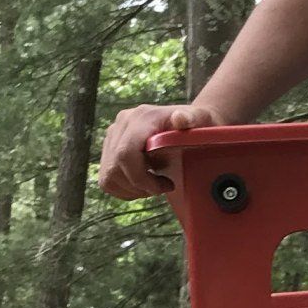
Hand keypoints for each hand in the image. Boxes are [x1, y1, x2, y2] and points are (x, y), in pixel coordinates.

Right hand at [97, 100, 224, 198]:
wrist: (189, 120)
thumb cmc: (198, 124)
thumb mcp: (201, 119)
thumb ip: (192, 118)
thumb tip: (180, 119)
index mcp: (142, 117)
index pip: (126, 154)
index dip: (141, 178)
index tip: (167, 185)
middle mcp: (122, 123)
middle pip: (114, 168)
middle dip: (139, 187)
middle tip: (163, 187)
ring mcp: (113, 135)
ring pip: (108, 176)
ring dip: (132, 190)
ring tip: (154, 185)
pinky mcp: (109, 147)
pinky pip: (106, 179)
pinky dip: (125, 189)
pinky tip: (144, 184)